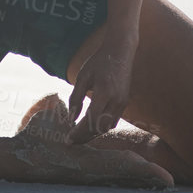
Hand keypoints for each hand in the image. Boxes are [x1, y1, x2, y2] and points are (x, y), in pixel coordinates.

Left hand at [67, 27, 136, 142]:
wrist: (120, 51)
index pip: (91, 120)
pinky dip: (101, 127)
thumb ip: (76, 98)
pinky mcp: (124, 102)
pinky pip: (113, 121)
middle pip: (99, 127)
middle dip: (84, 137)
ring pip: (107, 127)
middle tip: (71, 141)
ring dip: (93, 134)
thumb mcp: (82, 76)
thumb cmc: (98, 62)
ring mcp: (122, 102)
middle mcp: (116, 100)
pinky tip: (91, 127)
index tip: (68, 139)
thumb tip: (71, 119)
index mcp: (104, 92)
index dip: (79, 132)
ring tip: (79, 136)